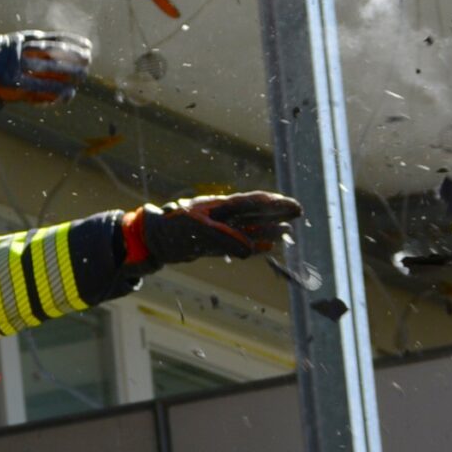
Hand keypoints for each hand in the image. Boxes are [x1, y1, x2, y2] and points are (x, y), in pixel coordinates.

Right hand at [0, 30, 90, 131]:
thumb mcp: (5, 55)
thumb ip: (25, 57)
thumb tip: (48, 65)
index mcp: (17, 39)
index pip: (49, 37)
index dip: (70, 40)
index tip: (87, 44)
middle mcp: (16, 49)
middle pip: (52, 50)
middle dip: (73, 55)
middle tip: (89, 60)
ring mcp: (12, 64)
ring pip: (48, 67)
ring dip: (68, 73)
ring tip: (83, 77)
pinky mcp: (9, 82)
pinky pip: (37, 87)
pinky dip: (54, 91)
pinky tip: (67, 95)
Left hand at [122, 191, 301, 265]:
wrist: (151, 239)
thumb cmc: (170, 228)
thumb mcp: (196, 231)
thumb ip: (223, 238)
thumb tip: (248, 249)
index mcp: (219, 206)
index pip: (252, 202)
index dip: (274, 204)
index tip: (292, 205)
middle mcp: (222, 216)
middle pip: (255, 213)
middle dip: (277, 214)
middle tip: (299, 212)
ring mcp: (218, 229)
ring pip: (249, 230)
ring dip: (268, 231)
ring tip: (287, 233)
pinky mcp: (212, 244)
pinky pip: (238, 245)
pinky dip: (253, 246)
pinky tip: (267, 248)